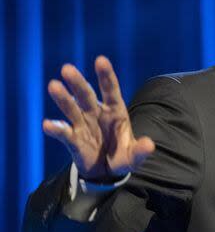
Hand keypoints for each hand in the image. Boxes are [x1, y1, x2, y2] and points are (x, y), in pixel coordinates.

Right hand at [42, 56, 154, 181]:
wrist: (107, 171)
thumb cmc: (123, 156)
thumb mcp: (134, 156)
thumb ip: (140, 150)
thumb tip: (149, 145)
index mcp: (116, 111)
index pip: (111, 90)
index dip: (106, 76)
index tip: (100, 60)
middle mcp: (97, 114)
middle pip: (86, 95)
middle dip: (78, 82)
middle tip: (67, 69)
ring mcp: (83, 125)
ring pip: (72, 108)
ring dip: (63, 98)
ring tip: (53, 86)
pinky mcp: (73, 140)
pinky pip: (63, 132)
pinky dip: (56, 129)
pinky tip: (48, 125)